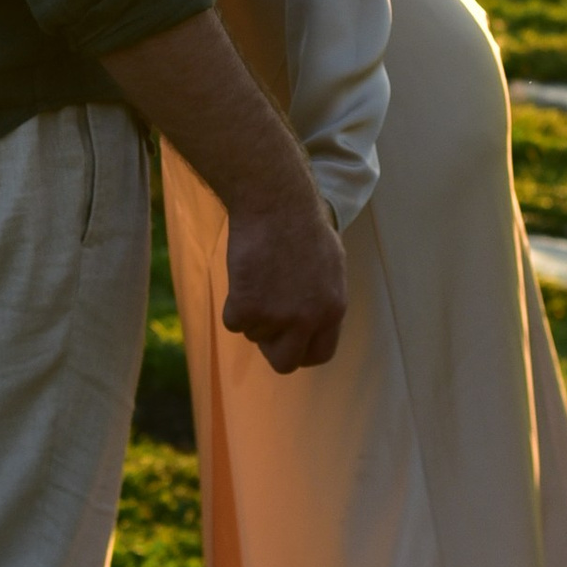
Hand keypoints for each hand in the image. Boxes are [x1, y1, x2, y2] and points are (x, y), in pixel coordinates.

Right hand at [222, 176, 347, 373]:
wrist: (275, 204)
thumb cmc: (302, 223)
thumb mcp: (330, 266)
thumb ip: (321, 298)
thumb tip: (311, 319)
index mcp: (333, 308)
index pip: (320, 353)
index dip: (301, 350)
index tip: (288, 341)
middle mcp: (308, 320)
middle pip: (285, 362)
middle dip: (272, 347)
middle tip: (263, 323)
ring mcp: (278, 317)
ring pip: (254, 335)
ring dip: (251, 314)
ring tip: (257, 277)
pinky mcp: (248, 308)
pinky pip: (233, 323)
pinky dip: (233, 304)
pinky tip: (243, 276)